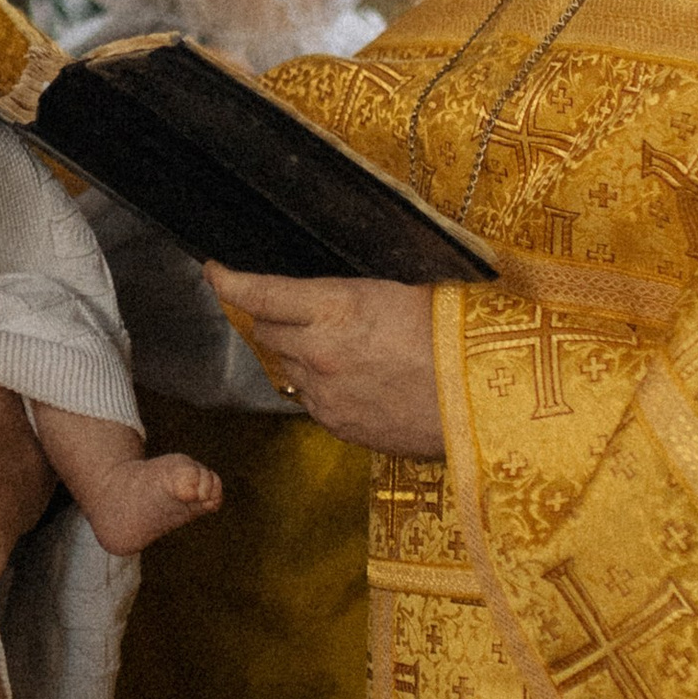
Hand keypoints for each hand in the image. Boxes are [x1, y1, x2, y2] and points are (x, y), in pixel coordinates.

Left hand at [205, 266, 444, 454]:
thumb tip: (332, 295)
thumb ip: (353, 295)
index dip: (231, 282)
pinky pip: (309, 400)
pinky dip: (318, 387)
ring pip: (285, 368)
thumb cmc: (454, 338)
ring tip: (338, 347)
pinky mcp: (337, 425)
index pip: (262, 294)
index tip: (215, 273)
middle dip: (272, 319)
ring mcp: (325, 394)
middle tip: (293, 312)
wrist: (482, 402)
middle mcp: (320, 352)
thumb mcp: (404, 291)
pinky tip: (352, 379)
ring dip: (297, 354)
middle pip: (266, 332)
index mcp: (337, 308)